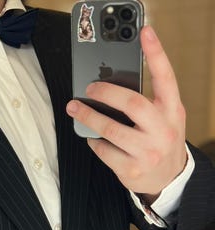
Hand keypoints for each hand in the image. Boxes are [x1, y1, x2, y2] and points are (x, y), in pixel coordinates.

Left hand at [66, 26, 186, 201]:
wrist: (168, 179)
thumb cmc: (160, 141)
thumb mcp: (164, 119)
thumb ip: (147, 103)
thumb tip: (110, 87)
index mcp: (172, 112)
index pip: (166, 78)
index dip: (156, 53)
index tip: (145, 32)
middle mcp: (162, 130)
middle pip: (132, 103)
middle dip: (106, 92)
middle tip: (89, 88)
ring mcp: (147, 152)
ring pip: (111, 130)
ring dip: (88, 117)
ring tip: (75, 109)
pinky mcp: (131, 169)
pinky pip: (104, 151)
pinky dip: (94, 142)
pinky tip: (92, 137)